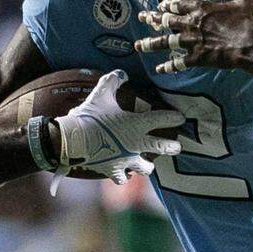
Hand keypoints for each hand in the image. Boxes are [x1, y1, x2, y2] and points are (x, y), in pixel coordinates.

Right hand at [54, 70, 183, 183]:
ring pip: (146, 168)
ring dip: (147, 165)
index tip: (180, 118)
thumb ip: (113, 81)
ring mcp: (126, 159)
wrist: (72, 140)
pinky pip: (123, 178)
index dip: (175, 118)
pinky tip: (124, 174)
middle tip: (176, 146)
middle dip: (173, 147)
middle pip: (164, 147)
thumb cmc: (88, 116)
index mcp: (137, 124)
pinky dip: (124, 176)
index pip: (164, 119)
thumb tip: (122, 73)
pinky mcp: (114, 170)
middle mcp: (137, 144)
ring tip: (146, 163)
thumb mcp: (100, 94)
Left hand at [133, 0, 252, 73]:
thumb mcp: (247, 0)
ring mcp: (192, 41)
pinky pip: (179, 62)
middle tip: (142, 17)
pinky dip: (169, 66)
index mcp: (202, 9)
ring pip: (165, 41)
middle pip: (167, 20)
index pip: (179, 4)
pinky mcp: (196, 57)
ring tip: (139, 45)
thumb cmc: (248, 21)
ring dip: (151, 43)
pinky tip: (159, 69)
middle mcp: (192, 23)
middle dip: (153, 18)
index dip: (168, 4)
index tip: (161, 5)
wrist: (249, 43)